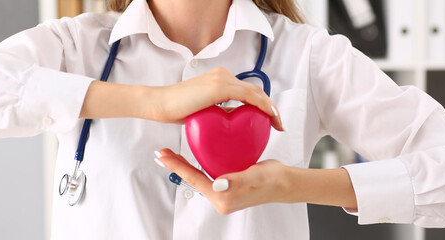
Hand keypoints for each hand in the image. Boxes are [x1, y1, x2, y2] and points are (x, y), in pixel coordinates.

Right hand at [148, 67, 283, 130]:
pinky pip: (248, 96)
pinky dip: (262, 106)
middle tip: (279, 125)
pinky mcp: (219, 87)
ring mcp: (222, 79)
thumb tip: (230, 123)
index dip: (262, 105)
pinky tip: (270, 117)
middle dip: (271, 108)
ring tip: (278, 123)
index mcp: (219, 79)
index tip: (270, 122)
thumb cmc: (175, 110)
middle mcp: (223, 75)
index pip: (247, 92)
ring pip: (255, 92)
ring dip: (270, 108)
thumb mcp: (203, 111)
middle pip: (255, 91)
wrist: (159, 104)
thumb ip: (218, 112)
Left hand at [155, 148, 290, 214]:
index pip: (194, 179)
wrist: (285, 184)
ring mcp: (222, 194)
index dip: (177, 166)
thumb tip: (219, 184)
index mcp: (223, 198)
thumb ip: (238, 180)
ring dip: (183, 165)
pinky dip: (195, 166)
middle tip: (160, 152)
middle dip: (175, 166)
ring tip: (170, 153)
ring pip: (197, 177)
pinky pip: (206, 176)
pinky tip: (191, 155)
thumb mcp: (257, 175)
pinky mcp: (225, 188)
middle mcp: (220, 199)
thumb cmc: (274, 179)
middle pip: (192, 179)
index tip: (162, 156)